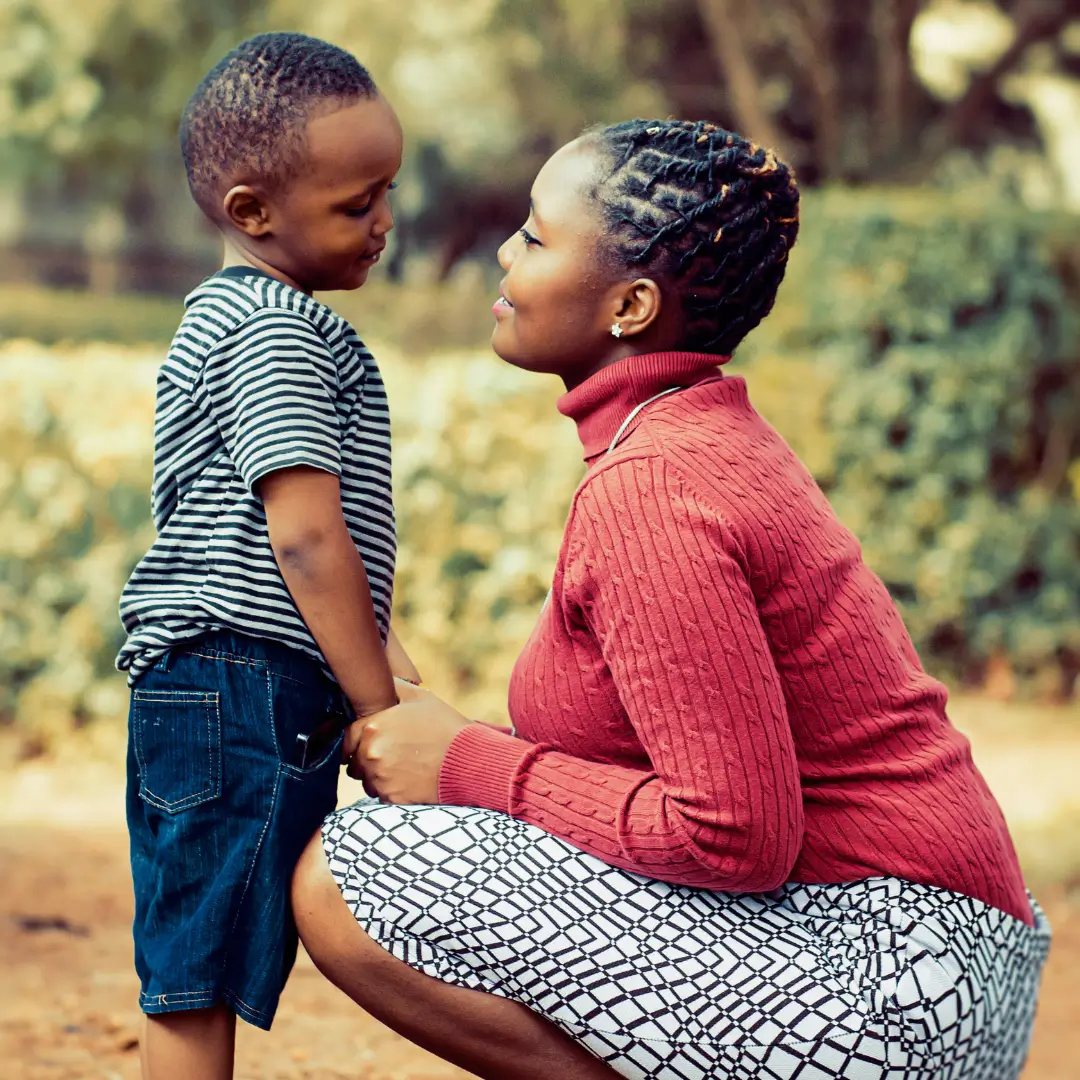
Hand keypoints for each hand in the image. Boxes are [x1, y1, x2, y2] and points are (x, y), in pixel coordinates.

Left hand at [349, 680, 473, 803]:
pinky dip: (392, 790)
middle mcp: (371, 753)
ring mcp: (380, 778)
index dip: (356, 739)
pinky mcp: (391, 797)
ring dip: (378, 775)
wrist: (469, 760)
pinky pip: (381, 795)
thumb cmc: (444, 726)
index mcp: (373, 727)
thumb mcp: (419, 697)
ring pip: (367, 780)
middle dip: (367, 758)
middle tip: (393, 753)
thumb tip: (375, 677)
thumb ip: (391, 686)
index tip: (371, 740)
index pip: (345, 738)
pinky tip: (411, 779)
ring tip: (405, 766)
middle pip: (354, 762)